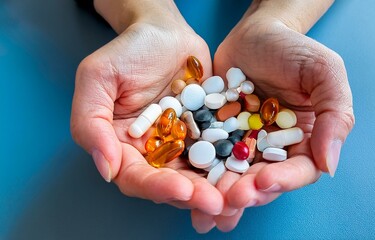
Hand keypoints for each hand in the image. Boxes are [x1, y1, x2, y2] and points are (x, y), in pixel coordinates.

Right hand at [70, 2, 223, 220]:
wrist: (166, 33)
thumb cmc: (128, 51)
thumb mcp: (97, 78)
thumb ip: (90, 122)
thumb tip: (105, 169)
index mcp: (121, 146)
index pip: (135, 177)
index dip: (156, 187)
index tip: (180, 190)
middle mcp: (151, 151)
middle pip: (170, 183)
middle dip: (191, 195)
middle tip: (215, 203)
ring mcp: (181, 144)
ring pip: (196, 175)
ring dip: (214, 188)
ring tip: (233, 197)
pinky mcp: (206, 134)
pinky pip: (219, 153)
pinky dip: (230, 166)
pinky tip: (245, 174)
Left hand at [193, 1, 354, 231]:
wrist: (255, 33)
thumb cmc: (293, 49)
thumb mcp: (324, 72)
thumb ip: (336, 115)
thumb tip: (330, 165)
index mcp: (304, 139)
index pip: (300, 170)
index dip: (284, 181)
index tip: (264, 181)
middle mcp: (273, 148)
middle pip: (263, 180)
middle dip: (247, 192)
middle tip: (230, 198)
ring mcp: (243, 143)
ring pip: (233, 174)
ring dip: (220, 191)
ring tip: (206, 204)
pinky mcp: (217, 134)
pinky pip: (208, 154)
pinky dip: (200, 170)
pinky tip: (188, 182)